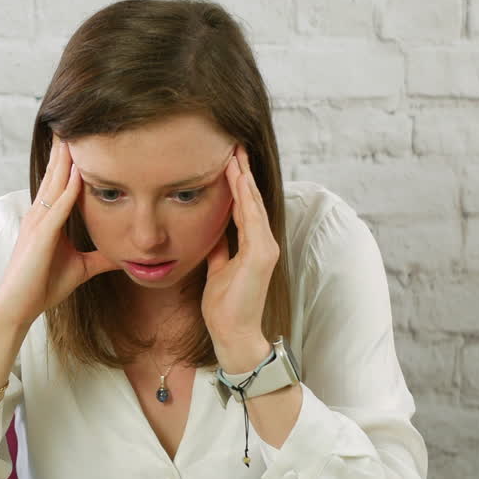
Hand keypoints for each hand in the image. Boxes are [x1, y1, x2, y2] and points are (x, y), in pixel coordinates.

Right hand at [0, 136, 118, 328]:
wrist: (17, 307)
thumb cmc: (42, 287)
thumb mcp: (81, 268)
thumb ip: (100, 257)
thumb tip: (123, 255)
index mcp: (46, 218)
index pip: (61, 180)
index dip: (71, 157)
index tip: (84, 135)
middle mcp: (40, 213)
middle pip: (56, 171)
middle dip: (67, 146)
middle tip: (78, 116)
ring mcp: (38, 221)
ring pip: (56, 181)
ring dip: (68, 157)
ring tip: (78, 131)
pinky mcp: (40, 235)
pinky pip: (58, 205)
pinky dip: (69, 187)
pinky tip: (80, 171)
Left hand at [202, 144, 279, 370]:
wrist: (233, 333)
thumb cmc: (226, 306)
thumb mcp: (218, 269)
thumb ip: (220, 249)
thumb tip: (213, 233)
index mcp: (253, 246)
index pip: (244, 207)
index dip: (236, 184)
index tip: (226, 160)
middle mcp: (263, 243)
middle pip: (252, 200)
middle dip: (242, 173)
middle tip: (233, 145)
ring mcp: (265, 248)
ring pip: (254, 205)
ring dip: (244, 179)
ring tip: (235, 154)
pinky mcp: (261, 255)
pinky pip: (252, 220)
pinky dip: (246, 198)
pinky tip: (239, 180)